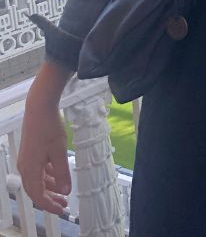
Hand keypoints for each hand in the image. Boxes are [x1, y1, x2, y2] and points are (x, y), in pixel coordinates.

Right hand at [17, 100, 70, 214]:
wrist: (39, 108)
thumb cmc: (49, 129)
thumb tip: (65, 191)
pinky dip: (48, 176)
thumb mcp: (60, 152)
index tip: (62, 211)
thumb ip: (62, 173)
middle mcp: (25, 167)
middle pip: (36, 190)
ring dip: (50, 188)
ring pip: (38, 180)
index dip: (49, 205)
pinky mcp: (31, 153)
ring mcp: (27, 160)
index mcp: (30, 170)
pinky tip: (58, 176)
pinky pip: (38, 170)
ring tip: (63, 193)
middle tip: (64, 206)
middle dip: (50, 199)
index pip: (38, 196)